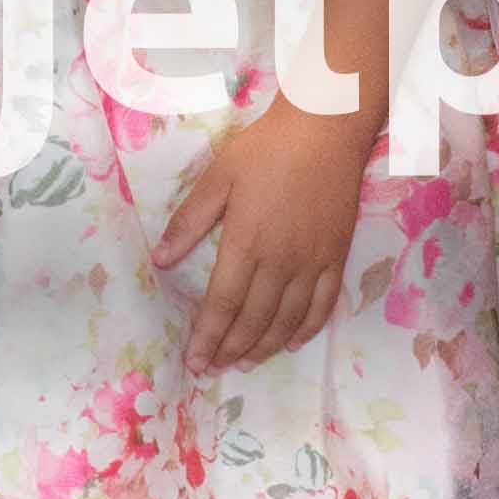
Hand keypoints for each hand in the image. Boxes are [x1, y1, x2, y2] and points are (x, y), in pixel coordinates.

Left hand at [148, 95, 374, 373]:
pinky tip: (291, 343)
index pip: (222, 304)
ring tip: (245, 364)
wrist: (326, 129)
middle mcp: (281, 262)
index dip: (207, 337)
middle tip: (213, 370)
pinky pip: (323, 305)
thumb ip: (189, 221)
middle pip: (253, 320)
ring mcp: (313, 262)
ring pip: (287, 320)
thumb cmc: (267, 148)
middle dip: (230, 350)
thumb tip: (160, 260)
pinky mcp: (337, 257)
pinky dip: (306, 330)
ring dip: (264, 347)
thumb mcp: (218, 177)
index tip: (193, 361)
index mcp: (246, 243)